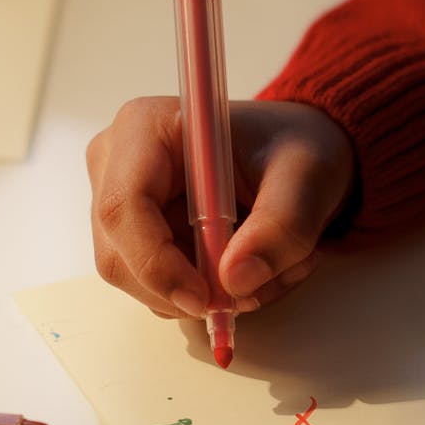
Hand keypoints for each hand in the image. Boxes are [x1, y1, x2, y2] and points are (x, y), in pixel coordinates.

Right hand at [87, 96, 356, 320]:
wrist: (291, 159)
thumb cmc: (292, 149)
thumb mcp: (307, 178)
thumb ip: (280, 227)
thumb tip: (234, 281)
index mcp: (145, 128)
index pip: (124, 207)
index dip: (157, 262)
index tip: (207, 297)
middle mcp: (117, 166)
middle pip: (122, 256)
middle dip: (189, 289)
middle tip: (256, 290)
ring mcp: (123, 208)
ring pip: (142, 284)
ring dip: (211, 295)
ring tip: (274, 267)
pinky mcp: (138, 241)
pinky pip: (161, 292)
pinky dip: (211, 295)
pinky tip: (251, 268)